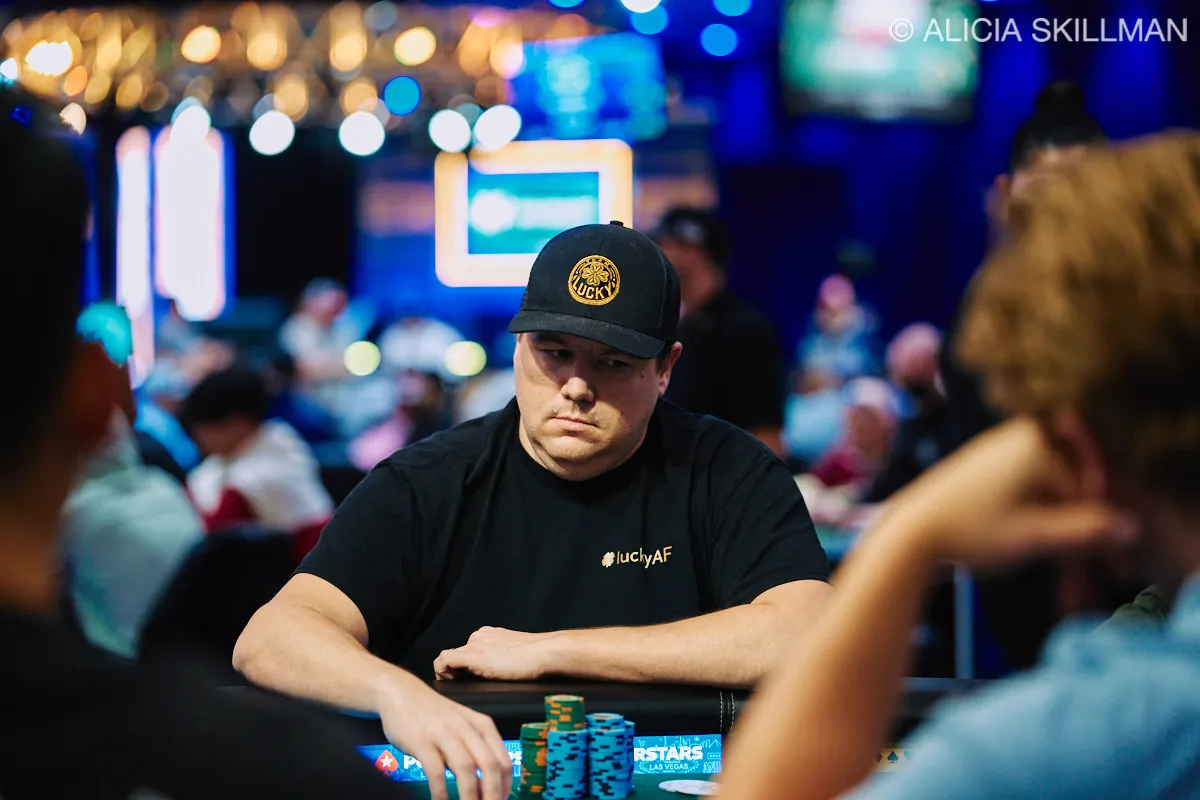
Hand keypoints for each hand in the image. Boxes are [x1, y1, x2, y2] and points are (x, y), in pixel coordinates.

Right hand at [377, 679, 511, 799]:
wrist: (402, 694)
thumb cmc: (434, 715)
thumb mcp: (463, 726)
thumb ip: (475, 751)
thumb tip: (486, 786)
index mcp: (482, 725)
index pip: (503, 761)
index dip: (505, 786)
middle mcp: (467, 728)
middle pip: (490, 766)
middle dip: (493, 794)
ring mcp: (444, 734)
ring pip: (466, 769)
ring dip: (470, 796)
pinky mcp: (422, 742)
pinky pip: (436, 772)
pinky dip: (441, 792)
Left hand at [434, 626, 557, 680]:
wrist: (544, 652)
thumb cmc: (538, 657)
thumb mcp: (518, 654)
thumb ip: (505, 658)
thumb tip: (504, 672)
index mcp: (491, 635)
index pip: (470, 649)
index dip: (465, 666)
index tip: (467, 678)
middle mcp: (480, 636)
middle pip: (459, 654)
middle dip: (457, 670)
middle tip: (460, 685)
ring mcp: (475, 644)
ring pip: (450, 657)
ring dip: (449, 672)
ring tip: (455, 685)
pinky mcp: (472, 655)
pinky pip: (444, 661)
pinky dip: (441, 672)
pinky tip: (448, 683)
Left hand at [883, 417, 1137, 569]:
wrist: (909, 531)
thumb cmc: (967, 532)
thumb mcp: (1034, 536)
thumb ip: (1085, 530)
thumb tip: (1131, 526)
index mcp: (1038, 441)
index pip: (1089, 489)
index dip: (1100, 532)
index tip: (1108, 569)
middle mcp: (1023, 433)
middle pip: (1072, 486)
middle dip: (1080, 528)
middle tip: (1089, 570)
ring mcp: (1005, 446)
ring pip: (1052, 490)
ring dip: (1060, 525)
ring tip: (1053, 562)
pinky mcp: (991, 462)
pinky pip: (1030, 488)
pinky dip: (1038, 515)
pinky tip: (1030, 541)